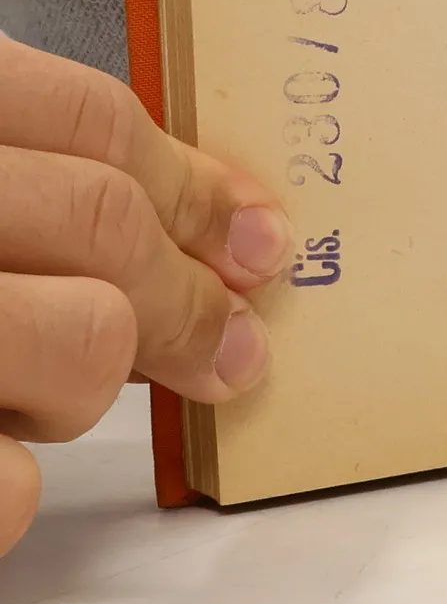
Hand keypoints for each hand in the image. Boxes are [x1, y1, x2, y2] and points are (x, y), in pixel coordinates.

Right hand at [0, 37, 288, 555]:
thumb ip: (37, 190)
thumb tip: (212, 241)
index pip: (90, 119)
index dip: (195, 183)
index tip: (264, 236)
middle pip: (109, 225)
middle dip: (189, 295)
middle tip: (238, 349)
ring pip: (86, 343)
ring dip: (79, 386)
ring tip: (19, 395)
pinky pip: (16, 480)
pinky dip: (12, 484)